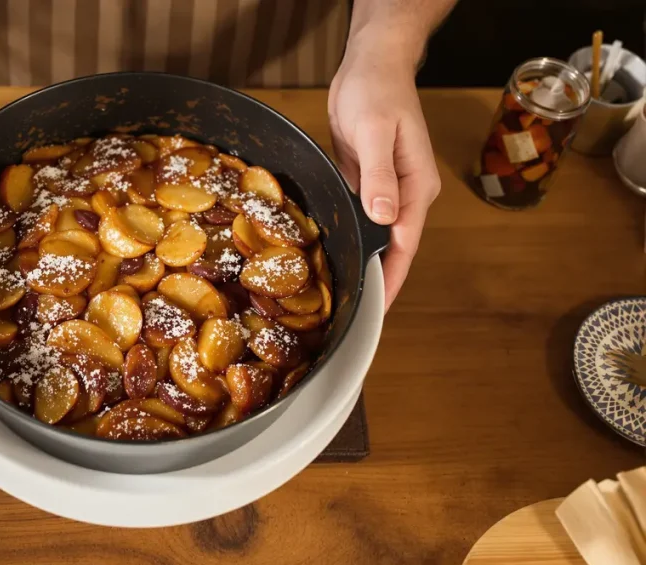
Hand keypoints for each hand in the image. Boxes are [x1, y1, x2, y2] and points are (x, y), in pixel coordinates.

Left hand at [328, 33, 440, 311]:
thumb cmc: (377, 91)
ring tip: (341, 295)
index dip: (390, 278)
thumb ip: (379, 175)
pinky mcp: (367, 181)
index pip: (405, 244)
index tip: (377, 309)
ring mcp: (386, 189)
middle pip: (393, 248)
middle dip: (377, 281)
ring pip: (375, 236)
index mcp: (416, 186)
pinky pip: (360, 218)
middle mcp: (405, 193)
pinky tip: (334, 254)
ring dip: (362, 261)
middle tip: (352, 315)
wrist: (371, 64)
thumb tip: (384, 217)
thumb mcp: (375, 131)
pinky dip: (350, 238)